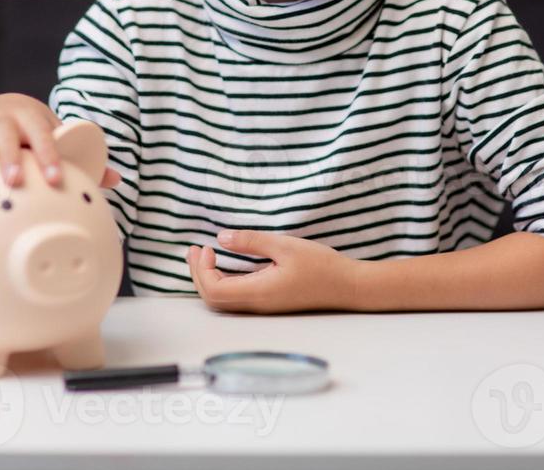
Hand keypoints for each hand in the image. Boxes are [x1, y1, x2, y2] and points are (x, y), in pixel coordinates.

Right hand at [0, 93, 121, 190]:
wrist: (7, 110)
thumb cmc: (35, 134)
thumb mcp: (56, 140)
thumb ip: (83, 160)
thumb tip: (115, 178)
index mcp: (28, 115)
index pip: (42, 133)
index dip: (49, 155)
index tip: (56, 179)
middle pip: (2, 132)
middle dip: (7, 156)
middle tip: (12, 183)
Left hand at [185, 230, 358, 313]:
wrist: (348, 286)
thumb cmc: (321, 265)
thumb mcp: (285, 246)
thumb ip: (252, 241)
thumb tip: (221, 237)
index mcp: (259, 292)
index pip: (214, 291)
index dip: (201, 270)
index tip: (206, 246)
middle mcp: (257, 305)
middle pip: (213, 299)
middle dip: (198, 274)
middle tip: (195, 249)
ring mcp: (263, 306)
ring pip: (223, 300)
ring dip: (209, 278)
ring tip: (205, 256)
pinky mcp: (269, 302)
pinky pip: (236, 297)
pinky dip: (223, 281)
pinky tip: (225, 265)